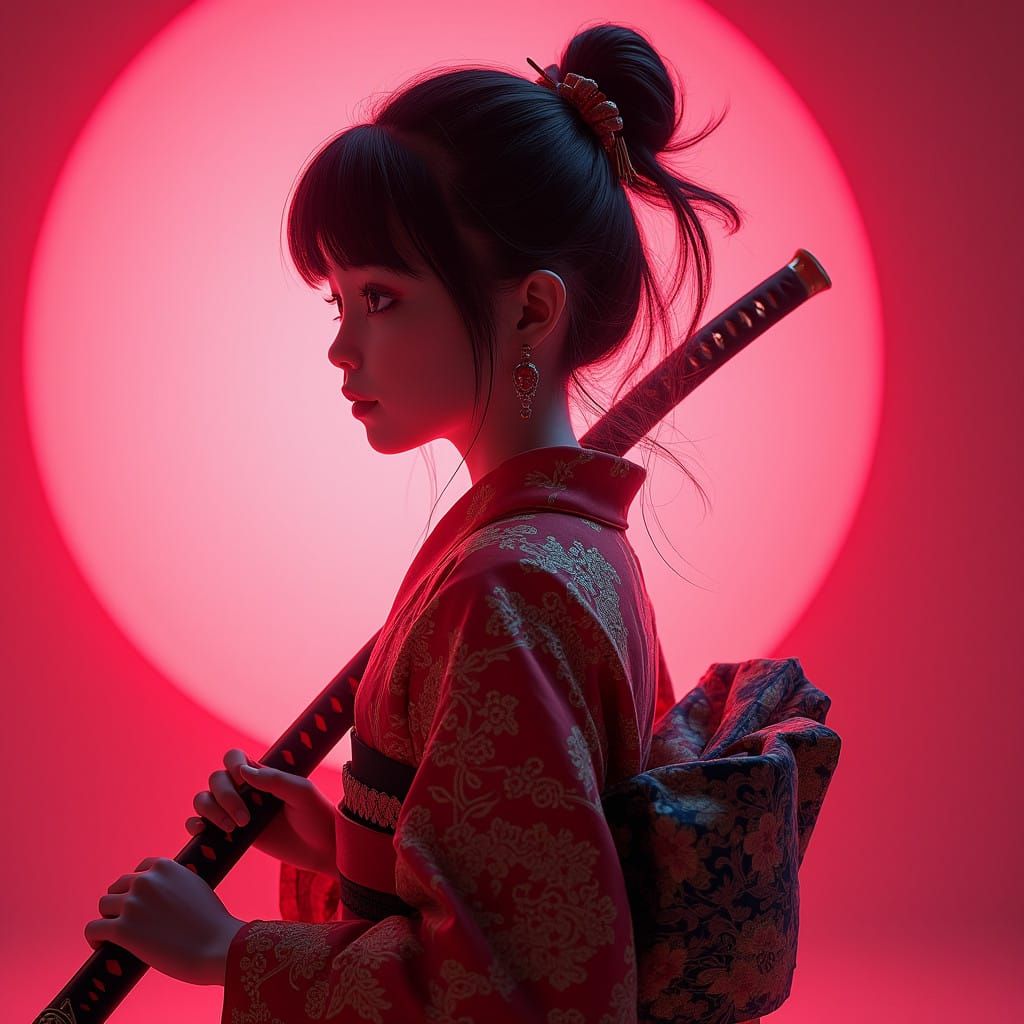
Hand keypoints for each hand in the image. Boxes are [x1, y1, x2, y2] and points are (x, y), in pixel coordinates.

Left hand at [83, 856, 245, 986]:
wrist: (217, 946)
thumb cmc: (211, 922)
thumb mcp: (195, 888)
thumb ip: (175, 884)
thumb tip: (162, 896)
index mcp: (165, 866)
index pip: (139, 870)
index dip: (138, 888)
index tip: (142, 904)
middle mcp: (145, 880)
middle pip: (118, 887)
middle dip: (122, 903)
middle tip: (131, 923)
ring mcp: (132, 904)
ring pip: (104, 905)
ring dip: (109, 919)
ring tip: (116, 936)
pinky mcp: (122, 930)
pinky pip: (93, 928)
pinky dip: (95, 938)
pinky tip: (102, 947)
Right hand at [186, 749, 337, 876]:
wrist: (323, 850)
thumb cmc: (317, 816)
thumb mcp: (302, 793)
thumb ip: (275, 780)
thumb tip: (243, 771)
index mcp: (263, 774)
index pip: (234, 758)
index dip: (231, 765)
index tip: (244, 781)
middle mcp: (246, 790)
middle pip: (216, 779)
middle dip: (224, 797)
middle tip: (245, 819)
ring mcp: (237, 812)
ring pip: (204, 800)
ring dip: (210, 810)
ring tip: (232, 827)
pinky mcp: (231, 835)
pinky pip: (201, 824)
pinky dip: (194, 824)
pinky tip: (202, 830)